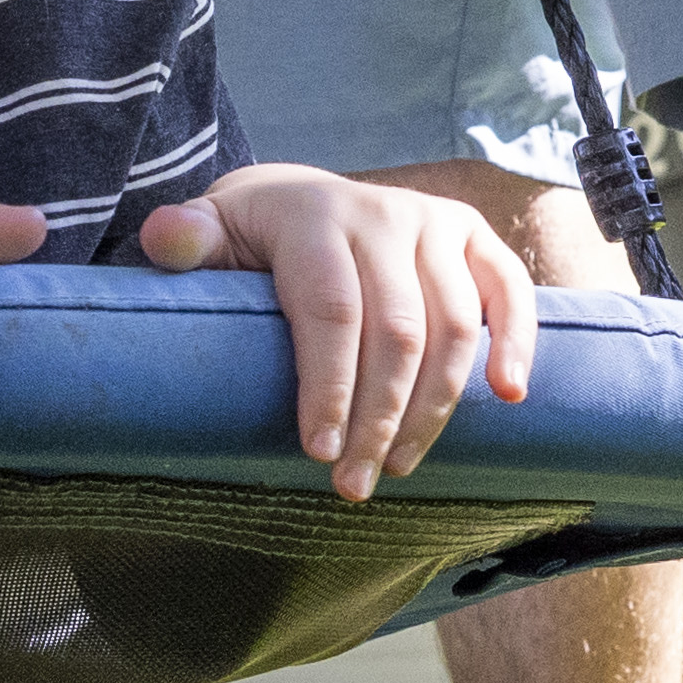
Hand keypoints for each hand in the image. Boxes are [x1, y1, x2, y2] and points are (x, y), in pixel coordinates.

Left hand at [130, 163, 541, 499]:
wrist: (305, 197)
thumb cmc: (252, 238)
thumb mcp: (210, 232)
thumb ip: (185, 238)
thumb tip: (164, 237)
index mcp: (314, 214)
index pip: (330, 309)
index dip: (328, 385)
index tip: (318, 453)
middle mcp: (382, 212)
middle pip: (395, 330)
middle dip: (378, 417)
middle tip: (355, 484)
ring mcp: (433, 223)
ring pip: (453, 325)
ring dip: (434, 407)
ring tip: (397, 465)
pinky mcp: (473, 238)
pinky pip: (509, 289)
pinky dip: (518, 342)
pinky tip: (509, 396)